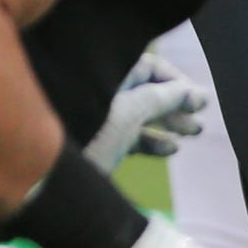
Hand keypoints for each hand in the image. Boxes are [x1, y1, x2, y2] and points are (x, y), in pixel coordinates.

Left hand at [94, 50, 208, 165]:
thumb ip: (164, 98)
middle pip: (147, 91)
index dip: (176, 81)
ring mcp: (99, 119)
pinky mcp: (99, 143)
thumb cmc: (86, 135)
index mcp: (104, 77)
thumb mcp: (130, 112)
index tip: (198, 99)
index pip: (148, 68)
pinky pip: (131, 137)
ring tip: (194, 132)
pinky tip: (171, 150)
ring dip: (170, 123)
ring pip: (142, 116)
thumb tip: (191, 91)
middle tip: (200, 118)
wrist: (46, 179)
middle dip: (176, 105)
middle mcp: (101, 94)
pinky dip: (152, 142)